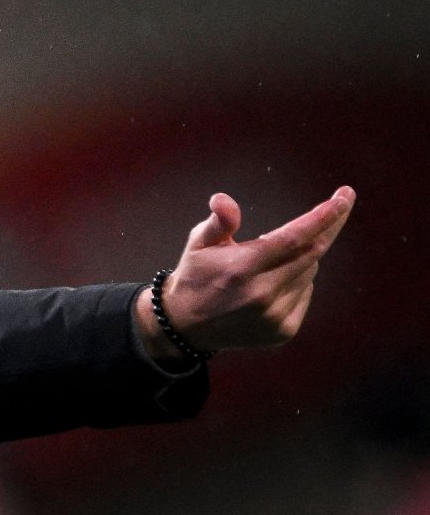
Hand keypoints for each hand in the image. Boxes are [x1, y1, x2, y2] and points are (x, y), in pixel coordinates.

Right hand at [135, 186, 354, 360]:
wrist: (186, 326)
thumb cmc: (195, 275)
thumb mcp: (198, 243)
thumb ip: (218, 221)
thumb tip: (223, 200)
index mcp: (241, 268)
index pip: (291, 239)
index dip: (320, 218)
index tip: (342, 199)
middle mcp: (262, 294)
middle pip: (311, 253)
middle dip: (329, 225)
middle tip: (342, 203)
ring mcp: (275, 316)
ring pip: (309, 271)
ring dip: (303, 256)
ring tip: (273, 258)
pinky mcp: (283, 330)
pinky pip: (305, 292)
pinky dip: (299, 280)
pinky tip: (274, 281)